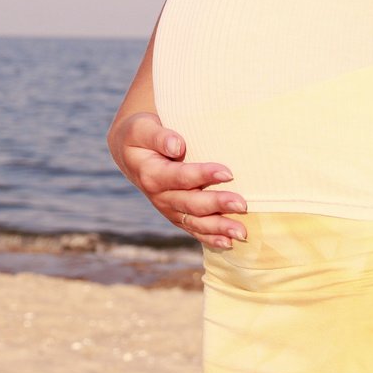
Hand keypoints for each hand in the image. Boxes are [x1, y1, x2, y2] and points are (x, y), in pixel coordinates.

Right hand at [109, 111, 246, 248]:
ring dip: (218, 228)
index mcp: (151, 174)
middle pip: (191, 203)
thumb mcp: (141, 129)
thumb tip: (177, 146)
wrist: (131, 153)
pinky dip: (210, 238)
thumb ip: (158, 136)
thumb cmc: (140, 134)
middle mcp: (160, 196)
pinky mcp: (176, 214)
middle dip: (217, 205)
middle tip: (242, 204)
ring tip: (241, 233)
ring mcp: (168, 208)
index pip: (180, 176)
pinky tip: (228, 243)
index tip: (228, 172)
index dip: (203, 175)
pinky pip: (193, 229)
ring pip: (195, 222)